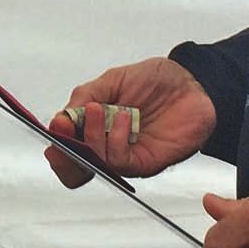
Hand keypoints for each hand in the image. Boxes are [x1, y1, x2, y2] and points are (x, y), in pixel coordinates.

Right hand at [43, 57, 215, 186]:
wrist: (193, 83)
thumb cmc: (155, 81)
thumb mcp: (112, 80)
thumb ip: (85, 96)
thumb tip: (62, 116)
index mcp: (95, 127)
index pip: (67, 147)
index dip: (56, 143)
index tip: (55, 127)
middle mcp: (107, 145)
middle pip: (75, 167)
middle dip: (64, 154)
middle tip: (63, 130)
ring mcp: (126, 155)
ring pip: (95, 163)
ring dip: (90, 137)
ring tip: (99, 109)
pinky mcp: (145, 162)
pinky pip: (121, 162)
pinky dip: (115, 140)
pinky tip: (123, 118)